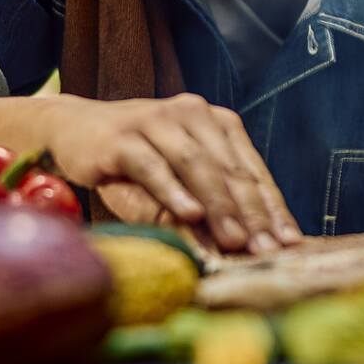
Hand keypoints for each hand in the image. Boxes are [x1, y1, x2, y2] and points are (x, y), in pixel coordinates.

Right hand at [45, 93, 300, 254]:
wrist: (73, 129)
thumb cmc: (135, 161)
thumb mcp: (179, 180)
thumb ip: (210, 203)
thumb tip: (245, 248)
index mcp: (217, 122)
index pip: (252, 169)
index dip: (272, 207)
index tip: (290, 242)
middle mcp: (192, 113)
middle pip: (230, 168)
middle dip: (252, 214)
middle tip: (268, 250)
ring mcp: (157, 121)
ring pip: (197, 165)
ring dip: (219, 206)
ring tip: (235, 240)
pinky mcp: (123, 136)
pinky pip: (154, 166)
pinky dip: (174, 191)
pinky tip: (190, 215)